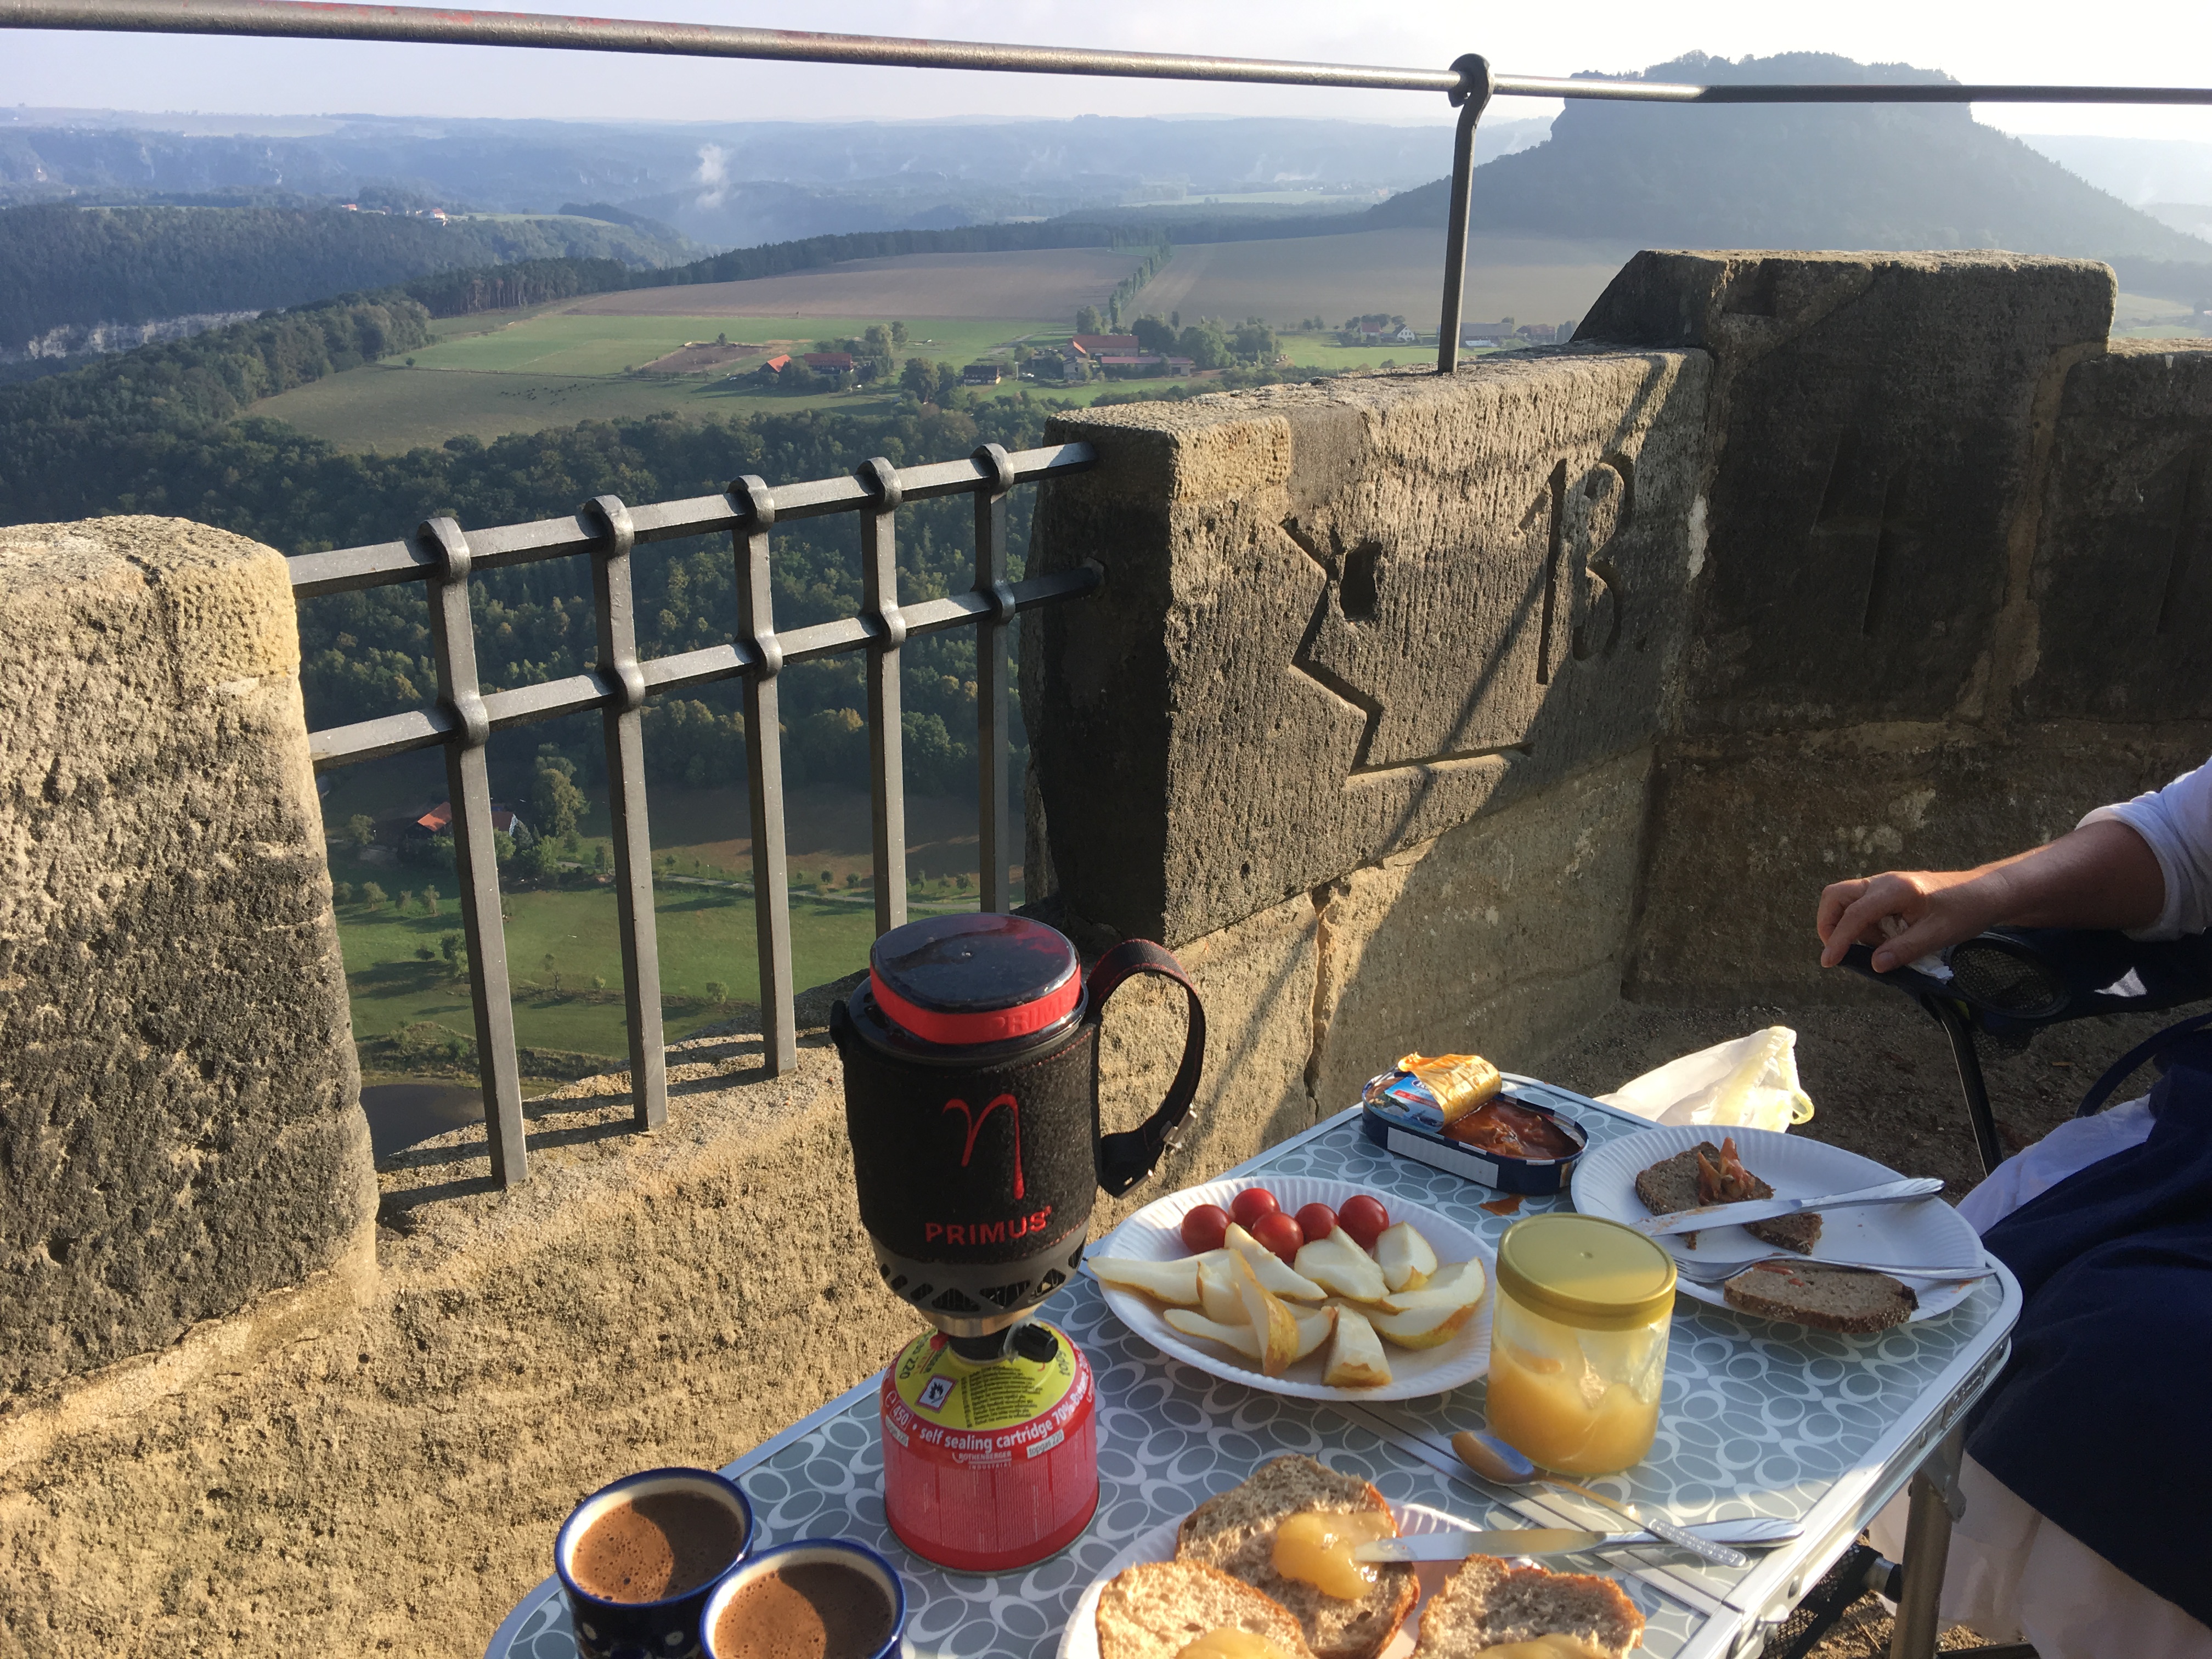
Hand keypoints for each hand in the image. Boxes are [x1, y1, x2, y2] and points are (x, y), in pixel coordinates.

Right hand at [1816, 869, 2003, 971]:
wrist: (1986, 892)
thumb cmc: (1966, 911)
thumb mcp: (1938, 935)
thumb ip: (1904, 949)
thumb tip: (1875, 965)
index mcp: (1895, 890)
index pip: (1855, 914)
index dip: (1838, 940)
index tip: (1829, 962)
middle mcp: (1883, 882)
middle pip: (1836, 896)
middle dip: (1829, 924)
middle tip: (1839, 951)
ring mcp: (1884, 885)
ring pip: (1845, 900)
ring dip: (1848, 926)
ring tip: (1877, 946)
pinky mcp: (1887, 892)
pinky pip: (1861, 906)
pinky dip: (1862, 925)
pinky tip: (1884, 939)